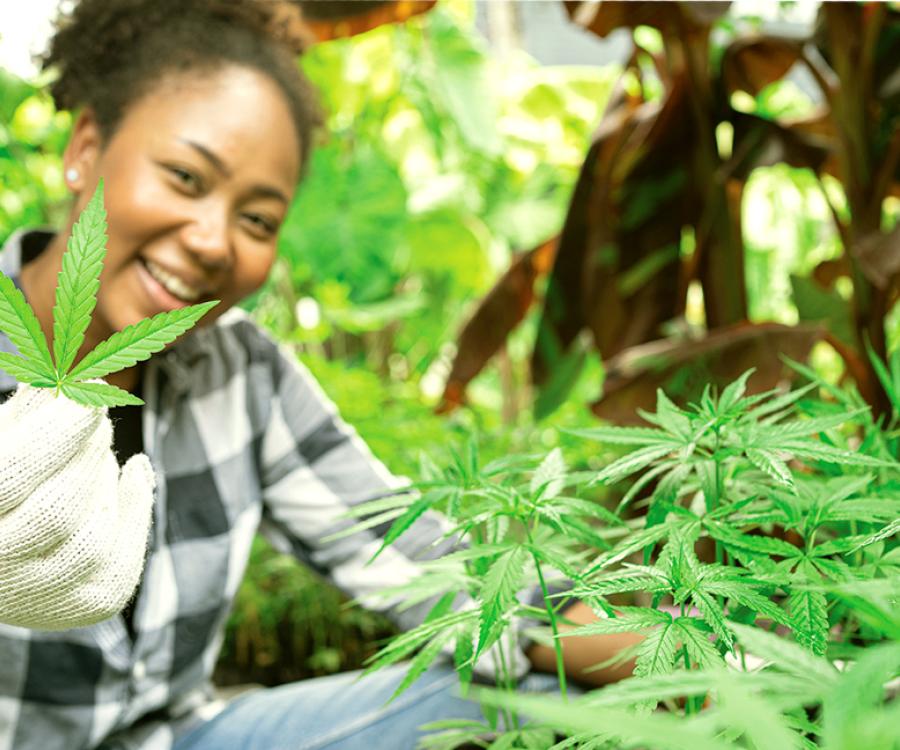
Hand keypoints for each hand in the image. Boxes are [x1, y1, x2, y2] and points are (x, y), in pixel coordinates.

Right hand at [0, 384, 154, 629]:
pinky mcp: (88, 603)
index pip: (11, 476)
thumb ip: (32, 411)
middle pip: (58, 509)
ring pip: (92, 537)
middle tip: (92, 411)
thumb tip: (83, 380)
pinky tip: (132, 471)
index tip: (90, 386)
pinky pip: (124, 557)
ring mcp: (41, 598)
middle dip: (85, 447)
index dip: (58, 430)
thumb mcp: (3, 440)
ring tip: (94, 446)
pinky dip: (135, 505)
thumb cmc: (2, 475)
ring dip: (101, 477)